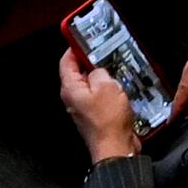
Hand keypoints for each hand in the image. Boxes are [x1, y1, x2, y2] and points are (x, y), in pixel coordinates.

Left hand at [58, 41, 146, 162]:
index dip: (74, 48)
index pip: (66, 62)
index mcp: (70, 89)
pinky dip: (110, 92)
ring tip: (116, 73)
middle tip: (105, 54)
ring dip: (104, 78)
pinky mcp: (96, 116)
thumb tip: (99, 70)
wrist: (116, 148)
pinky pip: (101, 98)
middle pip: (79, 73)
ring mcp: (84, 108)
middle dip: (92, 62)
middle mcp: (73, 99)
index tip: (82, 39)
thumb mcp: (107, 86)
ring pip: (92, 85)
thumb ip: (100, 72)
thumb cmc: (108, 122)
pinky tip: (121, 90)